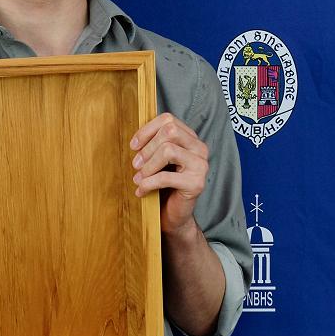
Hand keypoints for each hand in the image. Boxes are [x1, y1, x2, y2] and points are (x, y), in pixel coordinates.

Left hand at [130, 113, 208, 234]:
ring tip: (138, 178)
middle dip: (147, 148)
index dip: (147, 131)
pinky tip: (141, 191)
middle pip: (169, 131)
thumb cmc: (163, 186)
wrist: (174, 215)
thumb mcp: (156, 161)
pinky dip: (148, 183)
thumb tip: (134, 139)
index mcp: (190, 138)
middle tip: (135, 164)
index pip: (168, 120)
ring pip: (168, 150)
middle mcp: (199, 148)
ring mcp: (201, 165)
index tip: (133, 146)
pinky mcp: (196, 184)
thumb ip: (152, 145)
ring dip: (147, 166)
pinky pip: (165, 177)